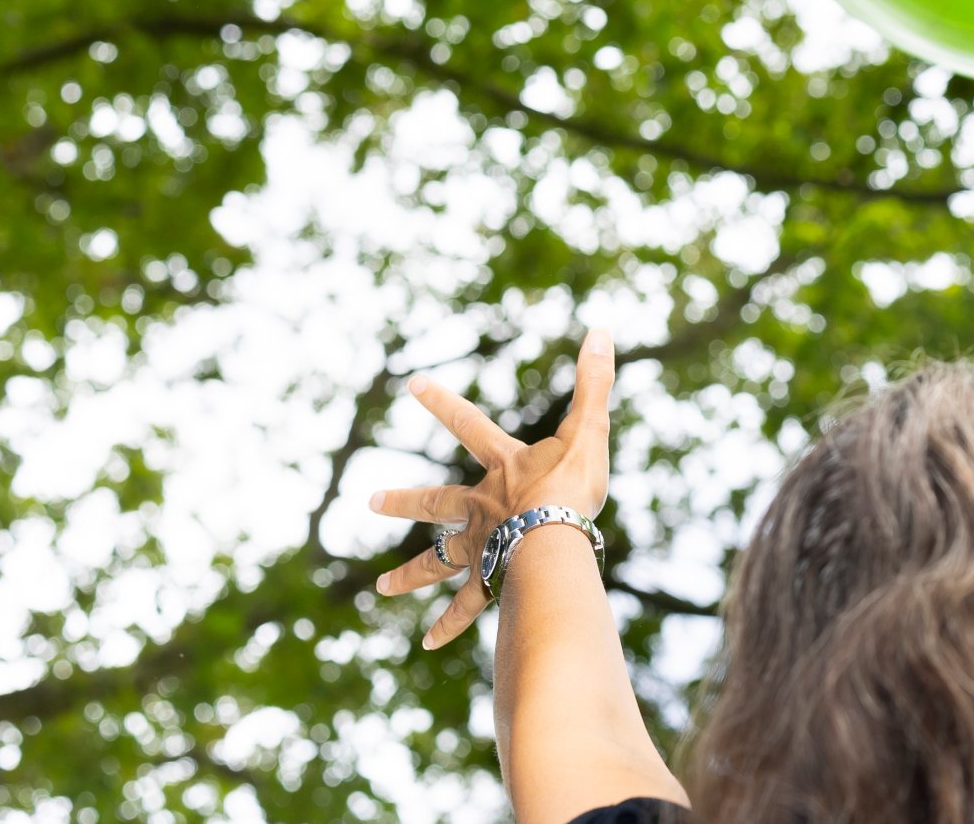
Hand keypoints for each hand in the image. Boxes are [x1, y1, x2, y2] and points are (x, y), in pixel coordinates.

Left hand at [368, 328, 615, 648]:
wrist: (555, 539)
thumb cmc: (573, 485)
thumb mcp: (589, 429)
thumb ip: (595, 383)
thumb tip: (601, 330)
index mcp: (503, 468)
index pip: (468, 424)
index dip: (442, 402)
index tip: (410, 384)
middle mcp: (482, 507)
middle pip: (438, 503)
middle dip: (406, 502)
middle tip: (372, 501)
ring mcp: (483, 546)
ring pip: (440, 561)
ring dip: (411, 574)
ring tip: (382, 588)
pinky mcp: (490, 579)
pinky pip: (467, 606)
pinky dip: (450, 624)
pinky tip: (429, 642)